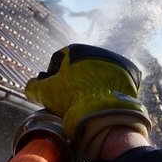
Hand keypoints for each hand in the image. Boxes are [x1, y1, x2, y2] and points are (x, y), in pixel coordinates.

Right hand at [25, 44, 150, 161]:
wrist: (103, 111)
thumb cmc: (72, 99)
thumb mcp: (46, 92)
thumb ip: (33, 86)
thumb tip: (31, 85)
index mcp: (75, 50)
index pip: (60, 61)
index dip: (54, 77)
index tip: (57, 91)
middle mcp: (96, 50)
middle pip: (81, 66)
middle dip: (76, 79)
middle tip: (73, 97)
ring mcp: (115, 60)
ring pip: (99, 71)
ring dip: (94, 81)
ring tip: (90, 99)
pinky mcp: (130, 72)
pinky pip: (117, 78)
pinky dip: (111, 86)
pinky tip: (104, 97)